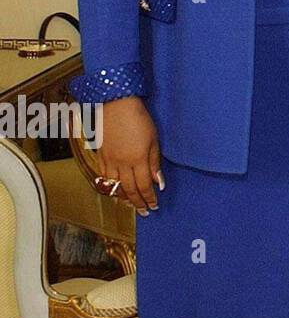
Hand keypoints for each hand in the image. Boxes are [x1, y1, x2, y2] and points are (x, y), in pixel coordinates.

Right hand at [97, 97, 161, 215]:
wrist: (116, 105)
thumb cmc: (138, 119)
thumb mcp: (153, 139)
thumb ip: (154, 162)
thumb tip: (158, 182)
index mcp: (138, 160)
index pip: (144, 186)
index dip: (149, 198)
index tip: (154, 206)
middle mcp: (122, 164)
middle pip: (129, 189)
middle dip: (138, 202)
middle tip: (144, 212)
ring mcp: (109, 160)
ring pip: (115, 186)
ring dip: (123, 198)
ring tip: (131, 205)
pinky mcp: (100, 156)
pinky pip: (104, 177)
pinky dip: (110, 187)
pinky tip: (114, 190)